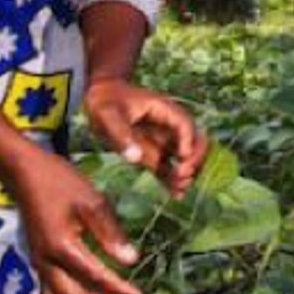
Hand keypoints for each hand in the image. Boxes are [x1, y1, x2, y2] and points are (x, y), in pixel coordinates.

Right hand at [0, 150, 141, 293]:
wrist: (26, 172)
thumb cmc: (61, 182)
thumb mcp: (92, 202)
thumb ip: (110, 233)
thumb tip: (131, 261)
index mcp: (61, 246)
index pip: (94, 278)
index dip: (118, 291)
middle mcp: (46, 261)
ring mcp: (38, 263)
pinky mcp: (37, 260)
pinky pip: (50, 292)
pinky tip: (90, 293)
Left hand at [83, 77, 208, 197]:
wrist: (99, 98)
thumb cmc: (105, 101)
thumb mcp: (107, 114)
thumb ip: (121, 135)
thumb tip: (136, 158)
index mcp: (163, 110)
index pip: (184, 124)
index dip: (188, 141)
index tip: (182, 159)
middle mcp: (169, 125)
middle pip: (194, 140)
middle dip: (193, 158)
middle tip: (181, 174)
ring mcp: (163, 139)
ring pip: (185, 157)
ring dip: (186, 172)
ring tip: (178, 189)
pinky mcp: (154, 152)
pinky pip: (169, 167)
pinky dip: (174, 180)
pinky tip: (175, 195)